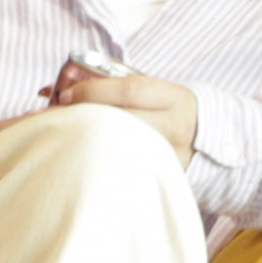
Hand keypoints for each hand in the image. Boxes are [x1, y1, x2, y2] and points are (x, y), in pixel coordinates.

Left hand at [45, 62, 199, 159]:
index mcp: (176, 99)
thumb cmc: (168, 108)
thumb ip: (121, 88)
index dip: (94, 90)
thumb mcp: (157, 91)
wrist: (204, 136)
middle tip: (57, 115)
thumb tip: (67, 85)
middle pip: (122, 120)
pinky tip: (81, 156)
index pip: (130, 90)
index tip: (67, 94)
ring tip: (63, 134)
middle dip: (85, 115)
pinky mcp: (161, 177)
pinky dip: (99, 160)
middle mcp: (176, 127)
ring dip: (88, 140)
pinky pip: (124, 167)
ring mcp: (170, 156)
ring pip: (120, 147)